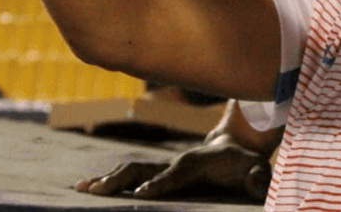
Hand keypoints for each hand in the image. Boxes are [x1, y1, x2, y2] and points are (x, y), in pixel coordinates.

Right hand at [74, 142, 271, 200]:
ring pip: (132, 169)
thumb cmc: (245, 163)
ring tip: (82, 189)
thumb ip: (257, 176)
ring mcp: (164, 166)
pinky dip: (110, 180)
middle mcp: (175, 162)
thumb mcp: (258, 168)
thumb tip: (256, 184)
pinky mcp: (158, 172)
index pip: (174, 174)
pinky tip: (87, 187)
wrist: (235, 146)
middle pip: (143, 168)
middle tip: (97, 191)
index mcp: (196, 163)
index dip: (160, 184)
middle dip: (120, 179)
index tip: (142, 195)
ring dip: (108, 178)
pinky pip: (131, 175)